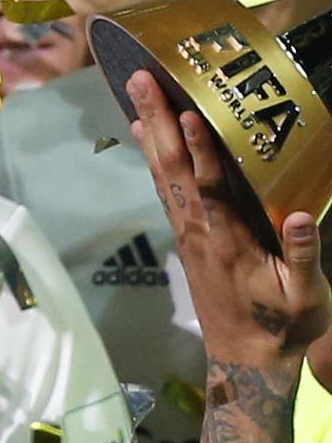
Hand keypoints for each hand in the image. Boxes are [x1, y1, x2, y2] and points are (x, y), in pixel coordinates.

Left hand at [127, 70, 329, 369]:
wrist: (246, 363)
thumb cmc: (282, 328)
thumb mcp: (306, 297)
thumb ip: (304, 256)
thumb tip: (297, 216)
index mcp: (229, 243)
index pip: (209, 189)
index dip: (199, 151)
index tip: (186, 113)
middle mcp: (201, 234)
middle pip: (175, 171)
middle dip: (158, 123)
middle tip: (140, 79)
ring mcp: (191, 236)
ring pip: (165, 176)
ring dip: (151, 133)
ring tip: (136, 93)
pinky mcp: (190, 240)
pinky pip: (167, 191)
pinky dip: (156, 159)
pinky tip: (147, 135)